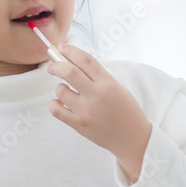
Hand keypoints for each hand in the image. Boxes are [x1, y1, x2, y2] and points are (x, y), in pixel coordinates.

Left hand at [47, 43, 151, 182]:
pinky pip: (56, 110)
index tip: (62, 48)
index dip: (71, 50)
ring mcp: (86, 111)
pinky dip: (55, 104)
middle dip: (56, 66)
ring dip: (60, 88)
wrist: (132, 138)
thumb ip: (98, 77)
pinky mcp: (79, 125)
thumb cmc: (126, 111)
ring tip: (67, 92)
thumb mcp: (117, 88)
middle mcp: (96, 96)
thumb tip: (73, 62)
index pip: (85, 60)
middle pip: (69, 72)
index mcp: (108, 84)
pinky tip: (61, 104)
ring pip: (61, 91)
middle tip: (53, 67)